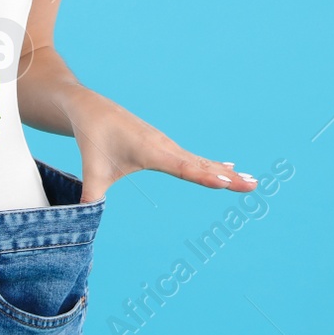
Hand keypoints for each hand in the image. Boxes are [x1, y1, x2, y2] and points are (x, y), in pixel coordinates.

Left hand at [68, 91, 257, 201]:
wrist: (90, 108)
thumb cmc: (92, 138)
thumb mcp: (91, 172)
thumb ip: (90, 200)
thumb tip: (81, 226)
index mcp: (151, 151)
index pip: (183, 167)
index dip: (205, 175)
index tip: (227, 180)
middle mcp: (164, 146)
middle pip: (201, 164)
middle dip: (226, 176)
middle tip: (252, 186)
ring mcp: (166, 145)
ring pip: (201, 160)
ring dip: (225, 171)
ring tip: (249, 181)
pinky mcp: (164, 145)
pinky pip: (194, 157)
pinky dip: (213, 164)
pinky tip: (227, 167)